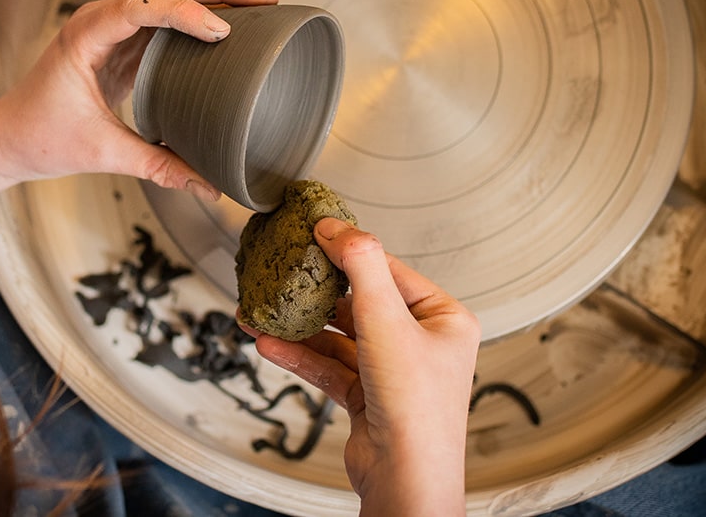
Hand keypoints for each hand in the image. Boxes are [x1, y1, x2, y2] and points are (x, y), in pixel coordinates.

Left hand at [0, 0, 278, 197]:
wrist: (7, 137)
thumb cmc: (40, 138)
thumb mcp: (103, 153)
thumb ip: (158, 167)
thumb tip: (210, 187)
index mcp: (84, 35)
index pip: (140, 5)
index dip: (184, 12)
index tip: (220, 31)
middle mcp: (98, 20)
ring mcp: (111, 28)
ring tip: (260, 2)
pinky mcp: (122, 43)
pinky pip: (165, 17)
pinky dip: (199, 15)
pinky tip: (231, 23)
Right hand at [241, 217, 479, 515]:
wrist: (405, 480)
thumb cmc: (416, 411)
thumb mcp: (386, 321)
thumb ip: (362, 266)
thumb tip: (337, 226)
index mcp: (443, 318)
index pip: (390, 271)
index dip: (349, 252)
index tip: (314, 234)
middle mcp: (421, 342)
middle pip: (359, 302)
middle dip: (316, 294)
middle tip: (284, 274)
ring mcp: (393, 370)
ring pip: (338, 337)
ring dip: (300, 328)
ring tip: (263, 313)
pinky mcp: (368, 395)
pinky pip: (329, 365)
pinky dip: (300, 355)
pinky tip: (270, 344)